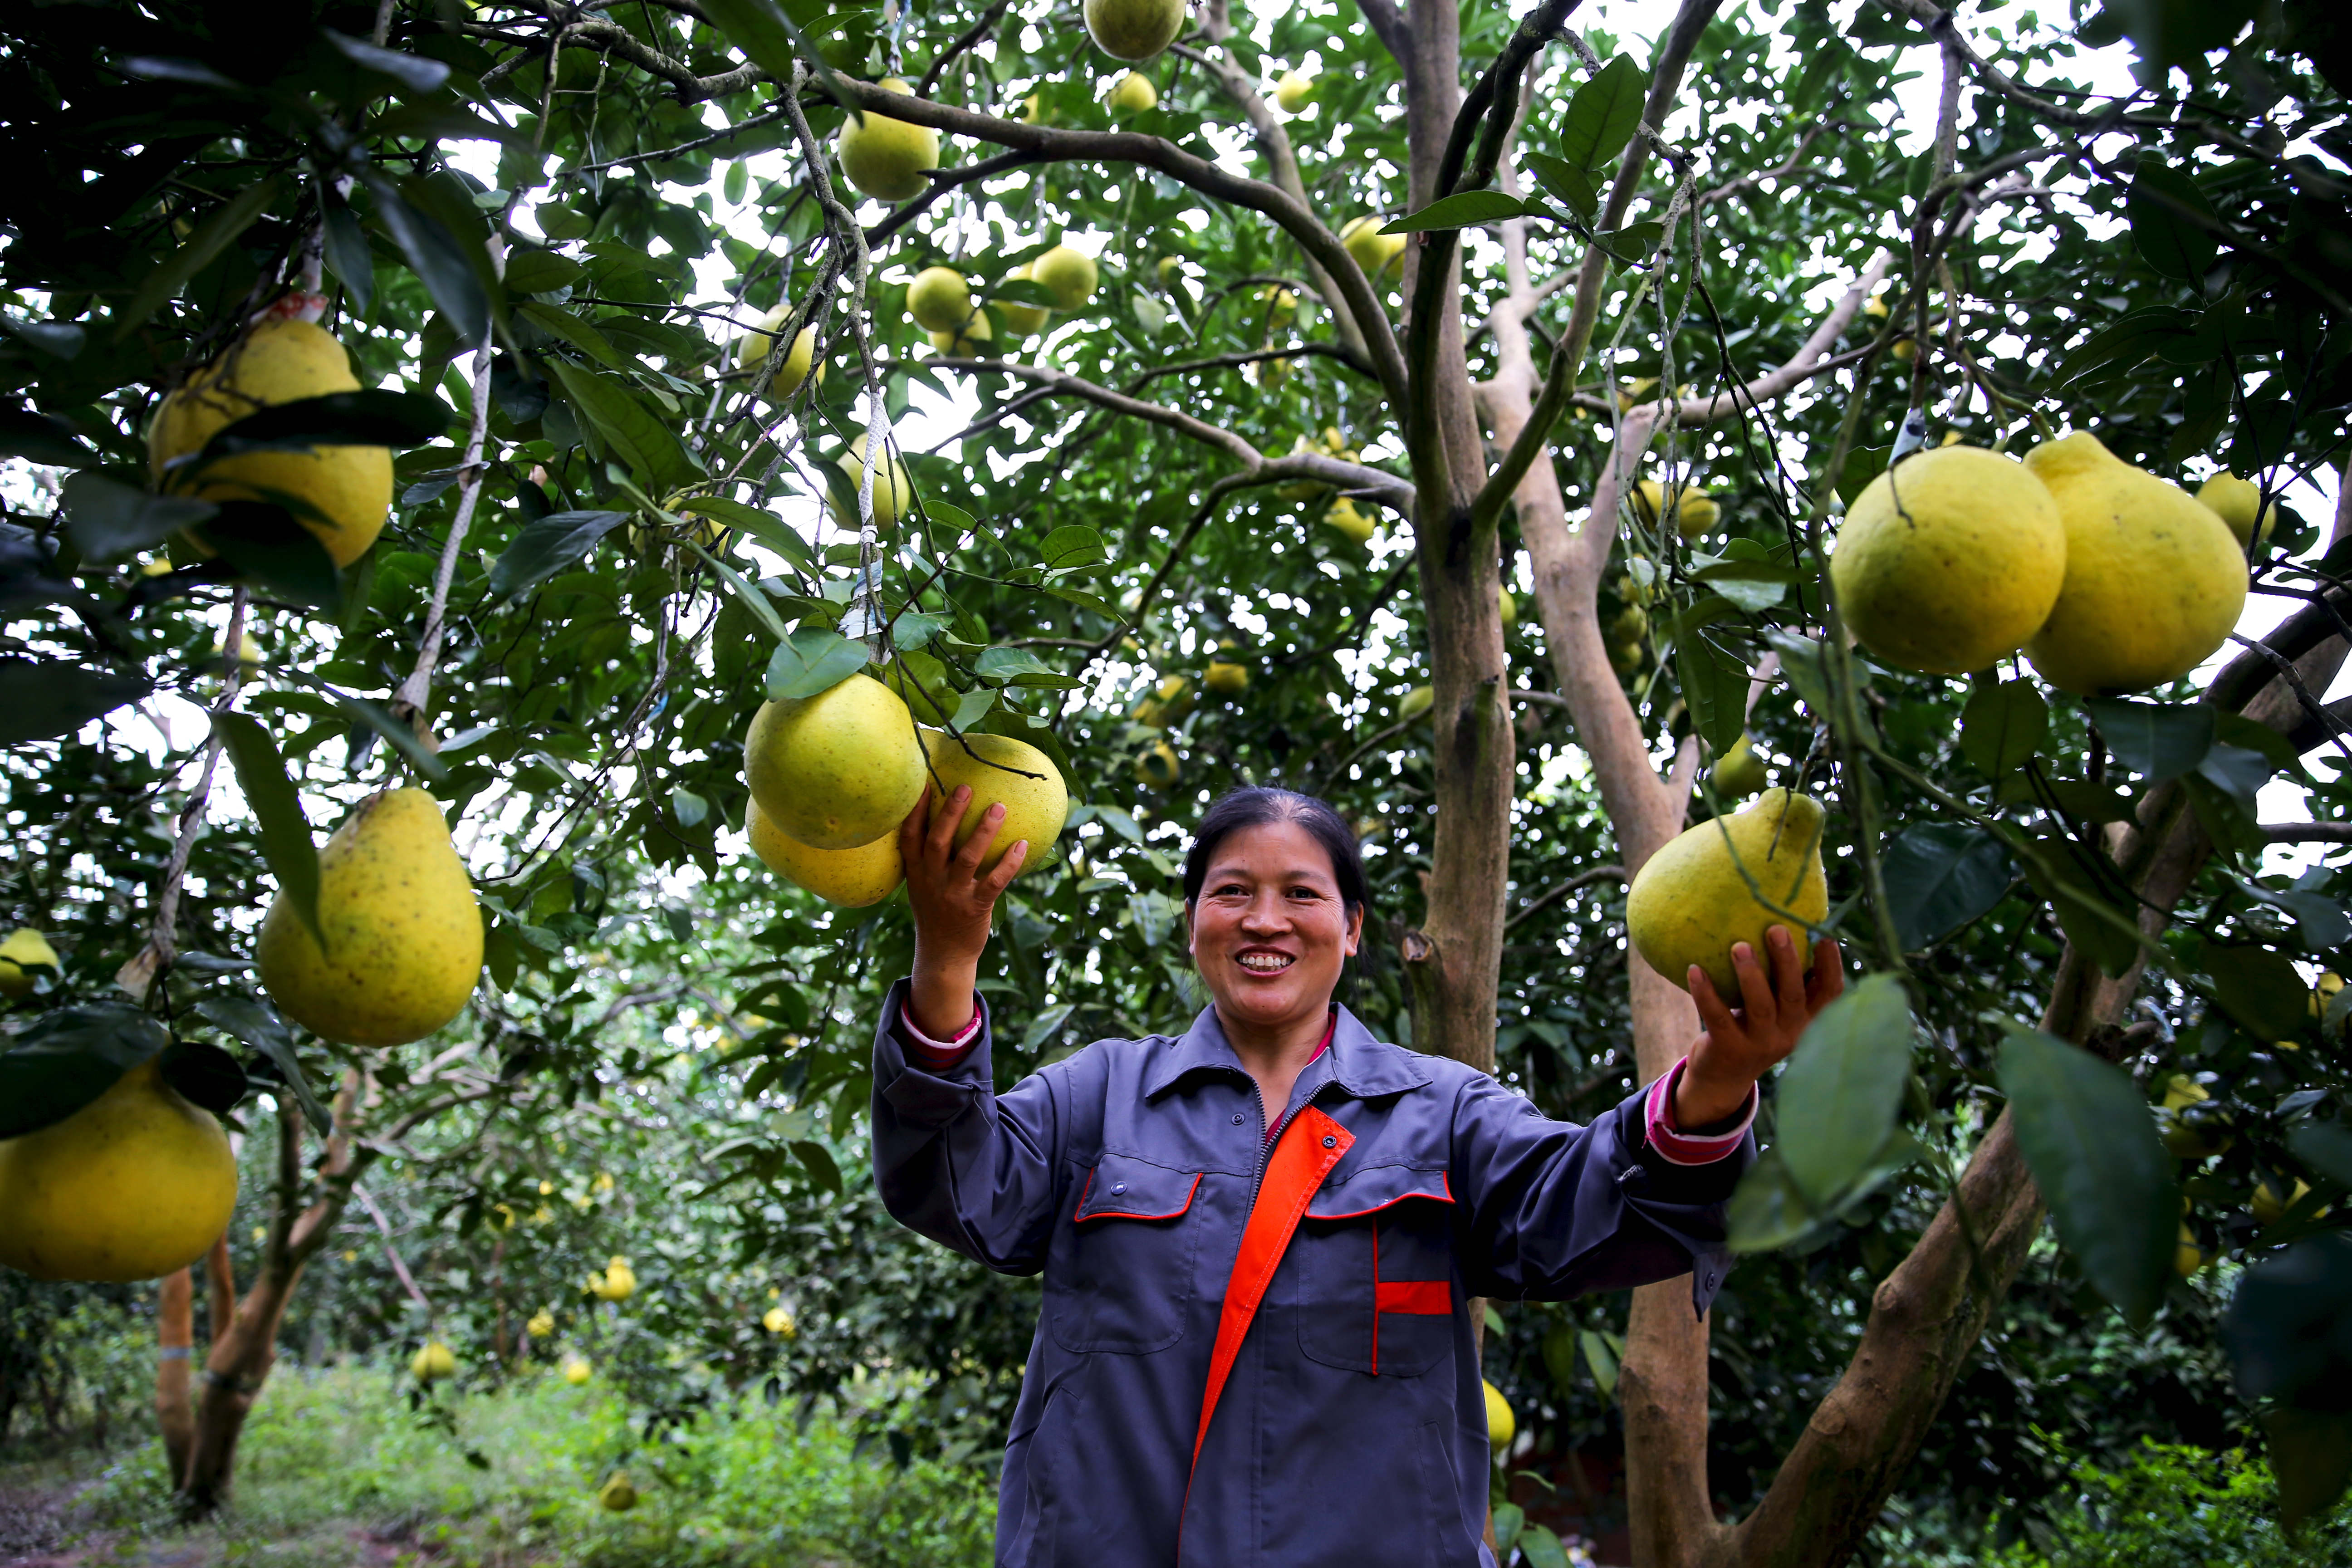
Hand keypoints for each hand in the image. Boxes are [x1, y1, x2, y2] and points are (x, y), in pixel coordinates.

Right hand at [900, 787, 1027, 1038]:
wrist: (943, 956)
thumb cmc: (937, 912)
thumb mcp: (923, 884)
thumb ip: (929, 857)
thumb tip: (945, 816)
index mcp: (916, 873)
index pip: (910, 837)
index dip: (916, 810)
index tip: (925, 783)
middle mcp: (931, 881)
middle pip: (938, 841)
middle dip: (951, 813)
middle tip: (966, 787)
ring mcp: (953, 895)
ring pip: (968, 858)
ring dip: (984, 831)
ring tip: (999, 807)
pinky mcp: (975, 908)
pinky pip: (994, 882)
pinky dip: (1009, 862)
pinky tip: (1022, 844)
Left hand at [1676, 927, 1843, 1129]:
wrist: (1722, 1079)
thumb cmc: (1750, 1029)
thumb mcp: (1775, 1011)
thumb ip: (1781, 981)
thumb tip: (1782, 926)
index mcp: (1804, 1021)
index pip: (1829, 996)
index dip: (1832, 967)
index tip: (1826, 938)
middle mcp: (1788, 1034)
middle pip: (1793, 995)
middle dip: (1787, 962)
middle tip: (1777, 929)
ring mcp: (1759, 1044)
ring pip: (1759, 1007)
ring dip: (1750, 974)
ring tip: (1738, 945)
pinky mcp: (1728, 1048)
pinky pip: (1718, 1016)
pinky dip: (1706, 992)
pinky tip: (1694, 969)